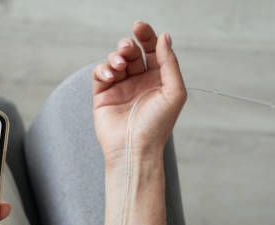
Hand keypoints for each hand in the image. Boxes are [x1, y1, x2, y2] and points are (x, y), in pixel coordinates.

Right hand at [92, 21, 186, 163]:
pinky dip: (103, 70)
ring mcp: (120, 88)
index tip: (139, 26)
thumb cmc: (157, 125)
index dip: (146, 36)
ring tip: (119, 67)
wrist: (134, 148)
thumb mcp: (174, 91)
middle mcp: (138, 82)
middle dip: (127, 46)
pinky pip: (99, 74)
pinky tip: (110, 76)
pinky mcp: (102, 96)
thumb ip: (169, 62)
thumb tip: (164, 37)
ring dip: (115, 57)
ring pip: (114, 61)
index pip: (152, 50)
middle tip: (127, 49)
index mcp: (157, 79)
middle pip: (131, 52)